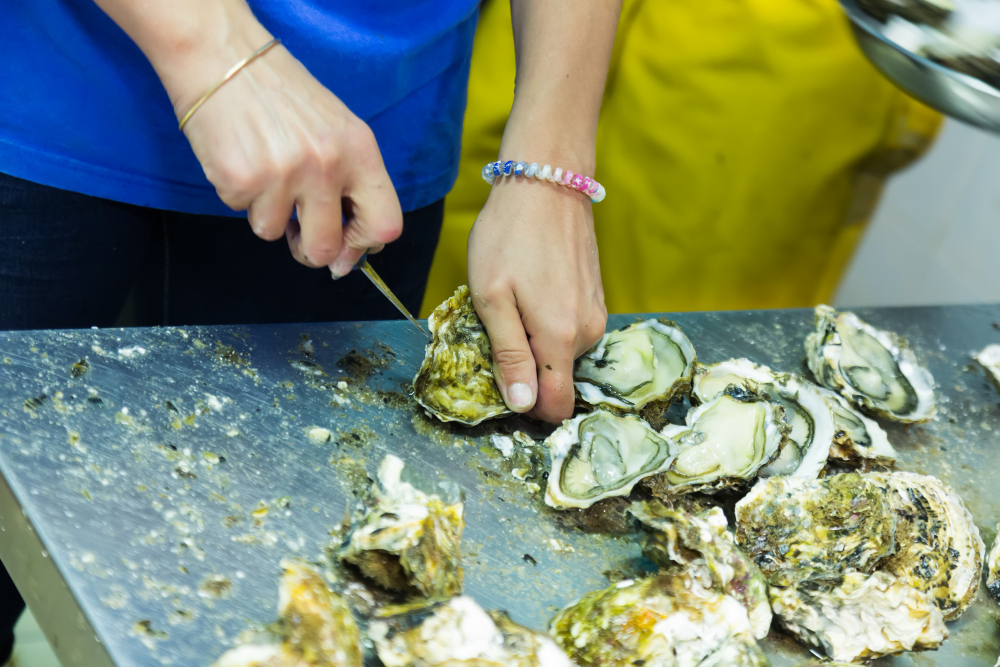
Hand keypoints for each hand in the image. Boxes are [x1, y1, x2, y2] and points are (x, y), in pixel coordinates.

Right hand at [170, 24, 401, 273]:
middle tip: (297, 230)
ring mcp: (284, 174)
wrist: (223, 56)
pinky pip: (242, 213)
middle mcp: (327, 165)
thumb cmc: (282, 96)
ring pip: (274, 233)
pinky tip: (241, 158)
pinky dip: (239, 195)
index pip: (386, 225)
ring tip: (263, 170)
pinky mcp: (241, 180)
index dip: (364, 245)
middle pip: (326, 248)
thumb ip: (350, 184)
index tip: (346, 247)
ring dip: (266, 212)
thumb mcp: (336, 129)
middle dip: (309, 250)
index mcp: (359, 151)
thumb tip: (346, 255)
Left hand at [468, 178, 606, 423]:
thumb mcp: (492, 298)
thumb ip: (509, 355)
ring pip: (562, 355)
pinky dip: (547, 324)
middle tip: (497, 328)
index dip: (527, 406)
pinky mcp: (596, 299)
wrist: (546, 181)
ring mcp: (596, 314)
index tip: (500, 384)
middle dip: (526, 367)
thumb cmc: (509, 235)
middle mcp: (587, 332)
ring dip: (535, 342)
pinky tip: (530, 292)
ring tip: (513, 303)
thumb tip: (523, 405)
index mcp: (560, 337)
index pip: (557, 406)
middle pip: (556, 380)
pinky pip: (569, 331)